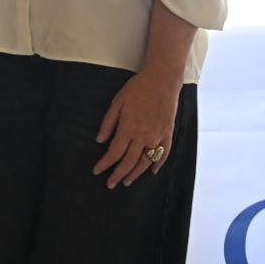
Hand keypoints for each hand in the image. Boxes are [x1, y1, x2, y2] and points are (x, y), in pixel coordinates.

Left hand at [92, 70, 179, 188]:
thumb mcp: (117, 102)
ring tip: (127, 181)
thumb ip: (108, 123)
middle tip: (110, 184)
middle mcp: (143, 137)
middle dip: (118, 174)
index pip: (114, 153)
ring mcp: (157, 136)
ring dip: (135, 173)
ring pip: (145, 162)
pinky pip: (163, 153)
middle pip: (129, 162)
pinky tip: (152, 171)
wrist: (162, 80)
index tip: (97, 171)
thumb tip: (99, 140)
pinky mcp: (168, 133)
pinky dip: (158, 164)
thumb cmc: (137, 89)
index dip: (105, 164)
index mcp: (128, 129)